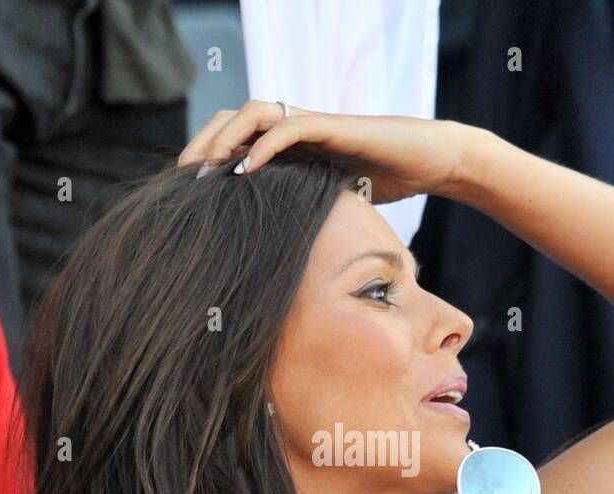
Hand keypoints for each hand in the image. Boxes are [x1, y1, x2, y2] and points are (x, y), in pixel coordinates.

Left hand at [178, 100, 477, 203]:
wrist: (428, 161)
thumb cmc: (387, 183)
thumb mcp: (333, 204)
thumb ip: (305, 214)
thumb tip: (279, 259)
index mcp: (290, 145)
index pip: (235, 138)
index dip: (208, 156)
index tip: (188, 191)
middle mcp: (296, 127)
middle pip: (233, 119)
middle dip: (204, 144)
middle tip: (184, 179)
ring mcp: (312, 122)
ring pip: (254, 113)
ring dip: (225, 139)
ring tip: (208, 170)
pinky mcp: (333, 126)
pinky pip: (290, 124)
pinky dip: (265, 145)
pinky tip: (248, 170)